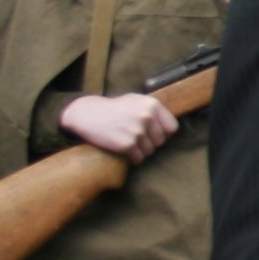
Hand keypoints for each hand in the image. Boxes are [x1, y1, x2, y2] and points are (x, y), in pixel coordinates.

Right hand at [58, 91, 177, 162]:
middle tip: (136, 139)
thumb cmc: (113, 108)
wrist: (86, 114)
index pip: (172, 128)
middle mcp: (147, 117)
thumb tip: (170, 127)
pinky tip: (124, 151)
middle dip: (150, 143)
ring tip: (128, 142)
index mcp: (152, 105)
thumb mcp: (135, 100)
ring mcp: (137, 131)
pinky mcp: (127, 145)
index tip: (154, 135)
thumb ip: (153, 111)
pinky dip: (133, 158)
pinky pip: (139, 158)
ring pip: (150, 151)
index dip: (164, 134)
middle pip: (160, 141)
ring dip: (140, 151)